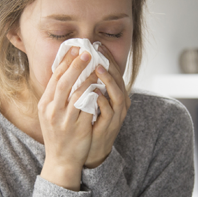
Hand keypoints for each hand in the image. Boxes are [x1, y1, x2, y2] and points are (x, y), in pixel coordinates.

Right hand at [38, 47, 95, 189]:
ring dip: (88, 78)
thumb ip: (56, 96)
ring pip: (77, 93)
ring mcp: (65, 120)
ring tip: (97, 68)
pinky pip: (88, 108)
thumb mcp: (50, 114)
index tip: (75, 49)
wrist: (61, 160)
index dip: (65, 62)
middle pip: (64, 82)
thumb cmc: (58, 135)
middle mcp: (52, 111)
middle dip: (76, 65)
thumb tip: (65, 72)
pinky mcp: (78, 128)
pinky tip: (101, 87)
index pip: (54, 78)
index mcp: (45, 105)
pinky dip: (94, 95)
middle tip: (87, 53)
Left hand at [84, 45, 130, 168]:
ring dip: (108, 81)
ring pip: (118, 95)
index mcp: (114, 96)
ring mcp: (115, 116)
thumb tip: (77, 64)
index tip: (97, 45)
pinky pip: (108, 112)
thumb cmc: (88, 124)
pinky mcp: (109, 127)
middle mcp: (119, 104)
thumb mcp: (89, 101)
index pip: (114, 73)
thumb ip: (88, 85)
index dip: (107, 58)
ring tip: (98, 69)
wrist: (88, 151)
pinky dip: (102, 101)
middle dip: (110, 65)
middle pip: (119, 81)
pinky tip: (94, 92)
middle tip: (99, 52)